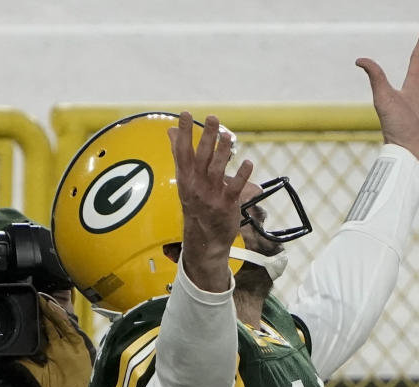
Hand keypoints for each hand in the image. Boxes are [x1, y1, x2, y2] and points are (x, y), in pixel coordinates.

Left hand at [16, 294, 94, 386]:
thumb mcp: (36, 375)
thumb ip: (24, 363)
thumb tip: (6, 355)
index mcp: (49, 351)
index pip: (40, 331)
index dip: (34, 320)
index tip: (26, 309)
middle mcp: (59, 344)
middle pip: (48, 323)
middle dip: (41, 311)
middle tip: (33, 297)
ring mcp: (68, 343)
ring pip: (58, 322)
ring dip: (50, 310)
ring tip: (42, 298)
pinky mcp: (77, 344)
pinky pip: (69, 329)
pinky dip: (62, 318)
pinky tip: (54, 308)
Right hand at [168, 112, 252, 291]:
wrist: (204, 238)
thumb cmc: (195, 203)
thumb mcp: (184, 179)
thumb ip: (179, 153)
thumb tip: (170, 130)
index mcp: (185, 177)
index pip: (182, 151)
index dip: (183, 133)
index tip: (185, 114)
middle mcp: (196, 185)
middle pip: (201, 157)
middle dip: (206, 136)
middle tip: (212, 117)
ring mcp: (211, 195)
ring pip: (217, 170)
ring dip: (223, 152)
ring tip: (228, 135)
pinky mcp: (226, 204)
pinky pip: (234, 188)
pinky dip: (241, 175)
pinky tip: (248, 163)